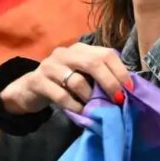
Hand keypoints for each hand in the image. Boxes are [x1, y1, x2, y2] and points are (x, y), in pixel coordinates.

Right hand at [0, 44, 132, 116]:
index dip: (120, 71)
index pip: (106, 53)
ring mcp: (50, 66)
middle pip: (93, 63)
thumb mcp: (83, 76)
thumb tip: (127, 88)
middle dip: (109, 83)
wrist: (29, 89)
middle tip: (118, 99)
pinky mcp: (38, 81)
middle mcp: (65, 53)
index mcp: (80, 49)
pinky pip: (61, 95)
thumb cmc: (63, 84)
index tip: (130, 89)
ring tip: (95, 108)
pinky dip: (74, 106)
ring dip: (90, 98)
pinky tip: (80, 111)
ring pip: (77, 81)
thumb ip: (100, 77)